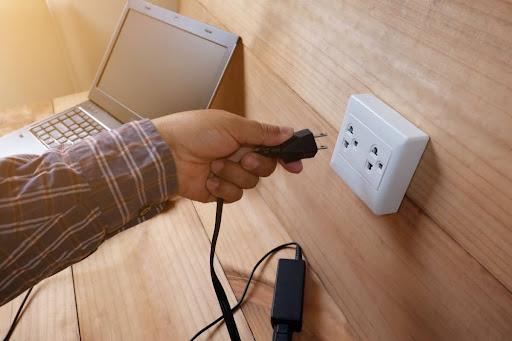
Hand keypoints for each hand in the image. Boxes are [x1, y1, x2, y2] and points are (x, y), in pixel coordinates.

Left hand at [153, 110, 302, 202]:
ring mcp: (227, 174)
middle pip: (265, 168)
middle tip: (242, 157)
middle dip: (256, 164)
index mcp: (243, 137)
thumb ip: (262, 132)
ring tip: (214, 165)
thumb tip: (288, 131)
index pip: (271, 147)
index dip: (285, 156)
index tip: (296, 165)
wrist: (166, 154)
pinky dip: (221, 187)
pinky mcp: (218, 191)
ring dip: (232, 174)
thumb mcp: (232, 126)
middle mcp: (238, 155)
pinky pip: (234, 195)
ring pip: (250, 183)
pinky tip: (208, 179)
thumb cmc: (194, 132)